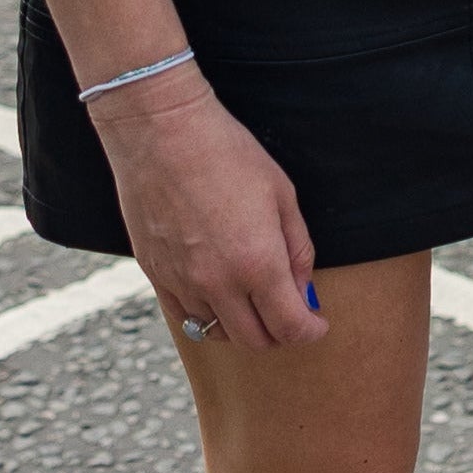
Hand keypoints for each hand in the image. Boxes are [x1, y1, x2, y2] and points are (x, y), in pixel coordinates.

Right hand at [91, 71, 325, 350]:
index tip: (317, 322)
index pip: (290, 327)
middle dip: (281, 334)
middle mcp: (218, 283)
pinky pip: (184, 317)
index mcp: (257, 263)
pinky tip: (219, 295)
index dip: (311, 330)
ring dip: (243, 326)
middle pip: (256, 341)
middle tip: (290, 314)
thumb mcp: (281, 194)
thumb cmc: (226, 153)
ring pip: (218, 333)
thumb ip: (297, 249)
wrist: (161, 131)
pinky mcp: (155, 274)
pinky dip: (207, 317)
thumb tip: (303, 290)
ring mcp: (182, 282)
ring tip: (254, 302)